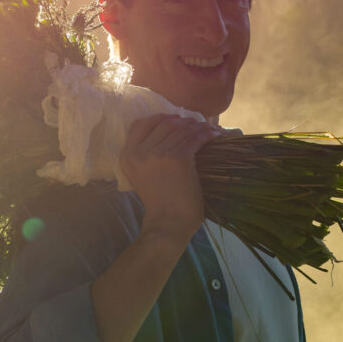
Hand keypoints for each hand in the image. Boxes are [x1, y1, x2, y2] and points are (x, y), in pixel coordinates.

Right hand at [120, 114, 220, 244]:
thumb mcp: (139, 176)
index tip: (173, 120)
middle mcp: (141, 152)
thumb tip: (168, 135)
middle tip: (196, 125)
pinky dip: (207, 134)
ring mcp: (159, 153)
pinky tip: (215, 135)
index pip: (140, 124)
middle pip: (164, 123)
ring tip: (210, 129)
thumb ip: (145, 156)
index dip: (158, 118)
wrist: (168, 223)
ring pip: (182, 129)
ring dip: (199, 126)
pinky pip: (195, 137)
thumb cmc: (158, 204)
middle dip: (183, 121)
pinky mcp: (179, 158)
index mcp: (128, 156)